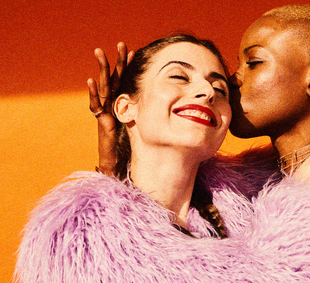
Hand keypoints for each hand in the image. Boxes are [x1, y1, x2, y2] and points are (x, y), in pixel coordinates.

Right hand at [87, 42, 133, 174]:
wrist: (116, 161)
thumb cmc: (129, 145)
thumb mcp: (140, 125)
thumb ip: (146, 114)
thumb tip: (168, 107)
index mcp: (121, 104)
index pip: (125, 81)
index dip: (128, 67)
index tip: (134, 51)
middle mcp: (112, 105)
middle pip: (114, 79)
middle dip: (117, 61)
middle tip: (120, 43)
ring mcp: (105, 112)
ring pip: (103, 87)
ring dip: (102, 70)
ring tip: (99, 52)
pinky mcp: (101, 122)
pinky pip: (96, 106)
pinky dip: (93, 93)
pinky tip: (91, 81)